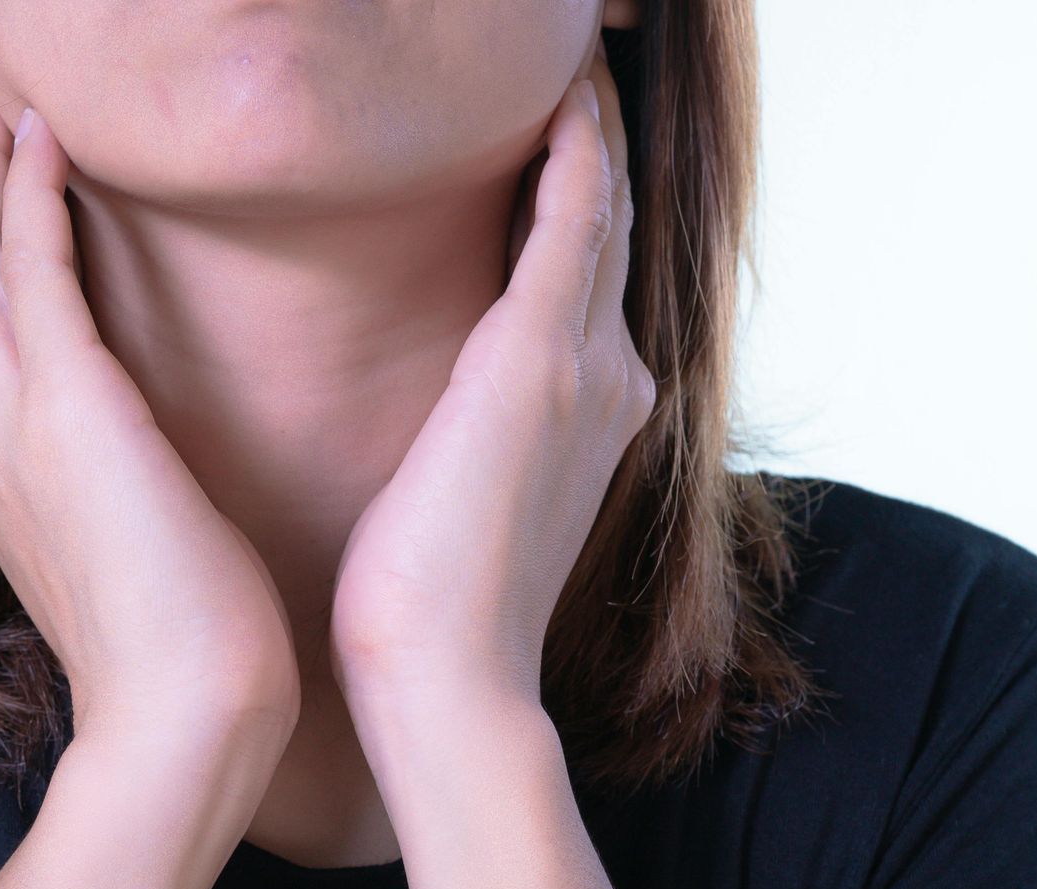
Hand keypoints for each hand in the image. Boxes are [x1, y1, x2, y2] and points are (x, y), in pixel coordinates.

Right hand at [0, 69, 301, 742]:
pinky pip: (29, 266)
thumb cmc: (189, 658)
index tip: (16, 191)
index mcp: (12, 479)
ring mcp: (15, 423)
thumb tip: (155, 484)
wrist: (181, 724)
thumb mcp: (144, 560)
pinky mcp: (64, 407)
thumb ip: (126, 504)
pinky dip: (27, 191)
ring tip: (2, 90)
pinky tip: (45, 131)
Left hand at [327, 40, 654, 702]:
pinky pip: (571, 215)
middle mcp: (609, 374)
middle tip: (574, 53)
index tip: (555, 118)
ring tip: (568, 52)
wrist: (443, 679)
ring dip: (590, 121)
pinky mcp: (539, 361)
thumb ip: (474, 434)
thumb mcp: (461, 495)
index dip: (580, 185)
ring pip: (599, 202)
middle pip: (608, 218)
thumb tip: (442, 414)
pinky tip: (560, 89)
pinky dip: (573, 145)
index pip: (587, 265)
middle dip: (595, 134)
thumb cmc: (427, 604)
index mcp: (587, 407)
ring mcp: (586, 365)